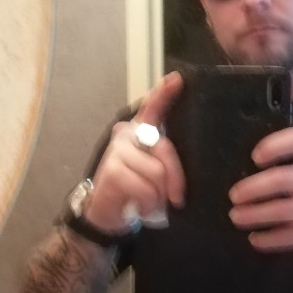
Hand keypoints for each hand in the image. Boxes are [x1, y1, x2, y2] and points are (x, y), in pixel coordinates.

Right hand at [86, 72, 185, 231]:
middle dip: (176, 179)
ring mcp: (118, 150)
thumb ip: (165, 159)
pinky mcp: (112, 171)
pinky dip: (149, 203)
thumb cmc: (136, 190)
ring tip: (152, 202)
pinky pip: (145, 188)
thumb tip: (185, 164)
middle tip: (176, 198)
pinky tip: (141, 207)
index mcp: (140, 131)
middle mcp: (127, 134)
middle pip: (165, 149)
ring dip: (160, 196)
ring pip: (157, 172)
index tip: (177, 79)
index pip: (152, 107)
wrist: (107, 213)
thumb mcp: (155, 172)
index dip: (164, 93)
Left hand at [228, 127, 292, 257]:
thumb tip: (249, 172)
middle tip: (233, 196)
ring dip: (253, 215)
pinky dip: (267, 239)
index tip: (254, 158)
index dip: (273, 145)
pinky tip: (254, 239)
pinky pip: (287, 236)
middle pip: (282, 179)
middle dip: (252, 188)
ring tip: (236, 217)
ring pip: (281, 210)